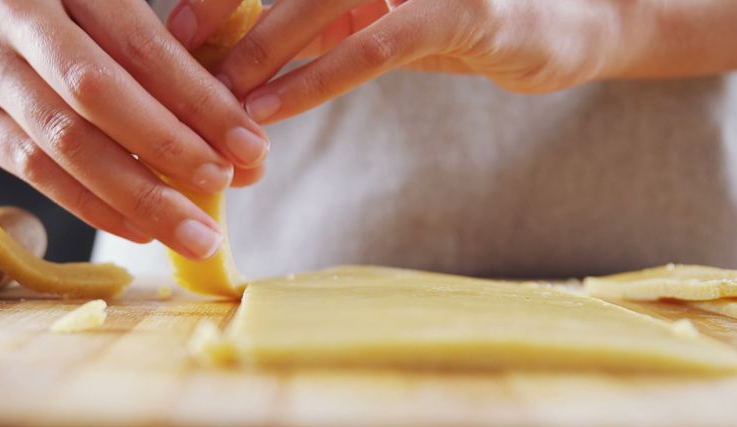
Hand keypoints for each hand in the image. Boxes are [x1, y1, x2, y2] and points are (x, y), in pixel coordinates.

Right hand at [0, 0, 270, 259]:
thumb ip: (163, 39)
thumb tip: (233, 117)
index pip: (140, 47)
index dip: (198, 100)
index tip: (248, 145)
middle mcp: (13, 21)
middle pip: (97, 97)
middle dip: (170, 151)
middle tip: (228, 187)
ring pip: (63, 144)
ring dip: (136, 196)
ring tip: (193, 232)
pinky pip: (33, 171)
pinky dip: (90, 205)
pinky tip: (140, 228)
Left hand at [168, 0, 632, 122]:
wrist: (562, 26)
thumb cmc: (459, 23)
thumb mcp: (378, 20)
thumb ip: (320, 30)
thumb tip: (237, 63)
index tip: (177, 31)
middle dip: (227, 21)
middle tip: (174, 67)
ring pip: (321, 4)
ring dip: (261, 52)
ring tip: (216, 96)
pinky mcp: (460, 9)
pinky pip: (374, 43)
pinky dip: (317, 76)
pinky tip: (273, 107)